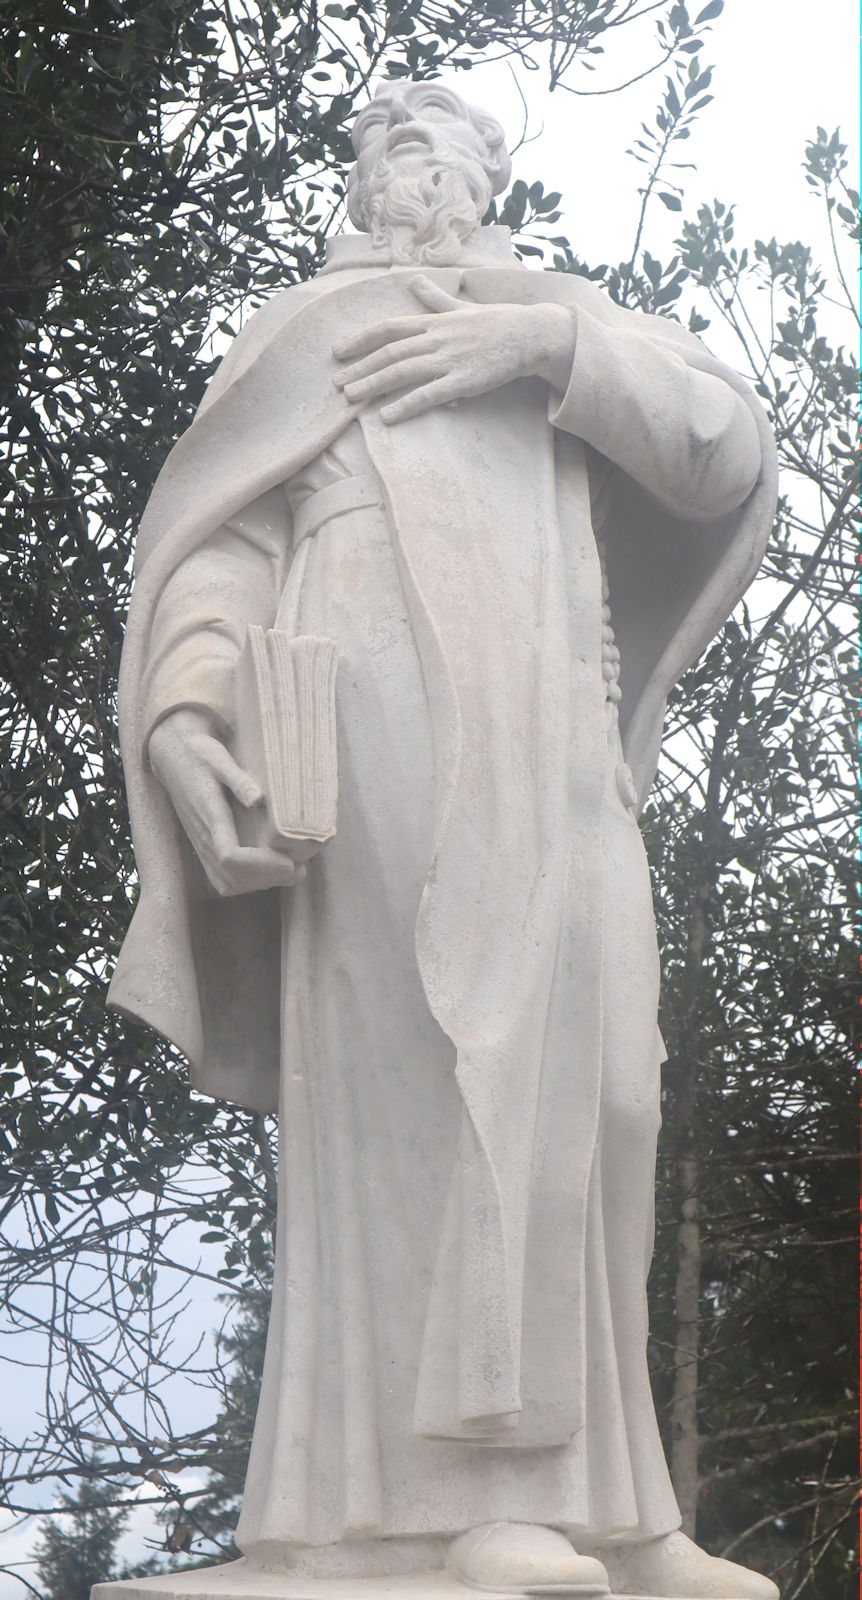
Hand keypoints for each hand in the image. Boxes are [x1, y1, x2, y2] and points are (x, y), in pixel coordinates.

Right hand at [148, 708, 305, 897]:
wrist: (173, 758)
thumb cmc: (200, 755)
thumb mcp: (219, 759)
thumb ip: (238, 779)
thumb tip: (258, 799)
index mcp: (210, 817)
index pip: (230, 857)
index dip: (261, 865)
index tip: (289, 861)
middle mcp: (204, 838)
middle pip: (232, 878)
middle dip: (267, 879)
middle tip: (300, 868)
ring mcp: (202, 846)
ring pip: (227, 883)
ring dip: (259, 883)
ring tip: (289, 871)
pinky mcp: (205, 848)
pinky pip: (222, 878)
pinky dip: (248, 882)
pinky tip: (270, 870)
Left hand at [332, 275, 575, 424]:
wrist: (530, 334)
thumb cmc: (496, 322)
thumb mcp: (461, 307)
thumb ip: (434, 300)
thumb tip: (415, 281)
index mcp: (433, 322)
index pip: (388, 328)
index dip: (360, 339)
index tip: (338, 351)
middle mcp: (436, 339)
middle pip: (389, 352)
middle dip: (359, 367)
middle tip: (336, 383)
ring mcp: (449, 360)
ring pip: (403, 371)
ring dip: (373, 384)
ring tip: (351, 397)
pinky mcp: (464, 381)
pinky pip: (429, 395)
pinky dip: (406, 405)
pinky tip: (387, 416)